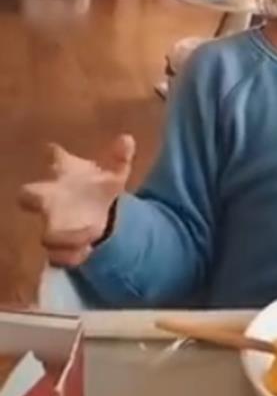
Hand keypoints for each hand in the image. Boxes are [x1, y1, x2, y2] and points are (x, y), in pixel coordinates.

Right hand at [18, 134, 134, 267]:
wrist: (97, 214)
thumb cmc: (98, 188)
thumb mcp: (115, 175)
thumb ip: (121, 158)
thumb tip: (128, 139)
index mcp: (63, 174)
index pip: (53, 158)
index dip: (53, 155)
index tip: (53, 152)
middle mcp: (49, 197)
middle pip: (28, 196)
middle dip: (33, 199)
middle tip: (49, 203)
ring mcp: (52, 222)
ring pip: (45, 233)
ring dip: (62, 237)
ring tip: (87, 236)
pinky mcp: (60, 245)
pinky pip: (57, 256)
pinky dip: (70, 256)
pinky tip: (87, 251)